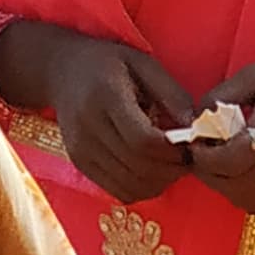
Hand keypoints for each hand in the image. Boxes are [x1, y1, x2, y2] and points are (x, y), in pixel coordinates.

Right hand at [22, 27, 195, 200]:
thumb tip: (196, 128)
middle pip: (140, 168)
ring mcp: (81, 148)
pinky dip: (142, 188)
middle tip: (186, 160)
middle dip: (172, 170)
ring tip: (169, 165)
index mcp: (105, 96)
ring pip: (132, 185)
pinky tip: (150, 171)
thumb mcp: (143, 64)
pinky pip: (120, 191)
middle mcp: (88, 126)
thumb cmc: (108, 64)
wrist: (59, 70)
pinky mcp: (80, 163)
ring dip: (160, 183)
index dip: (173, 152)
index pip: (144, 142)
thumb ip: (172, 94)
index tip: (188, 147)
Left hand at [193, 53, 254, 211]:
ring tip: (220, 164)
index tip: (195, 144)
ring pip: (248, 200)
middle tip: (201, 156)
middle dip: (210, 173)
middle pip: (237, 184)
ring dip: (226, 186)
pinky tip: (241, 173)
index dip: (206, 157)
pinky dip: (245, 193)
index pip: (233, 158)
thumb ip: (222, 97)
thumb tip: (196, 122)